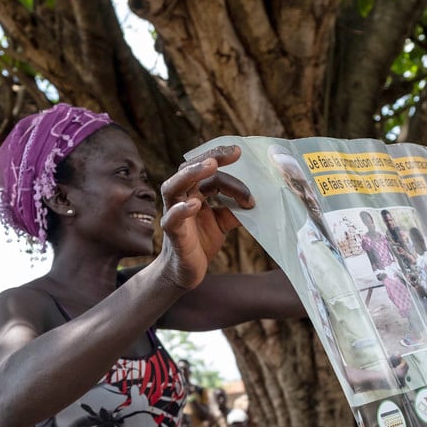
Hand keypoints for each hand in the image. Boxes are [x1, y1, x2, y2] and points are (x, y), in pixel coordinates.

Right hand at [158, 145, 254, 289]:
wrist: (186, 272)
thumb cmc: (201, 243)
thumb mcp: (222, 223)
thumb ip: (234, 209)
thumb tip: (255, 201)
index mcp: (193, 192)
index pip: (208, 171)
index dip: (227, 166)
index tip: (242, 156)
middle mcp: (180, 198)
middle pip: (187, 169)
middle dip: (210, 157)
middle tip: (233, 153)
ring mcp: (173, 214)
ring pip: (172, 187)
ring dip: (191, 174)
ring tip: (211, 165)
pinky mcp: (172, 234)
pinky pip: (172, 219)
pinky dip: (181, 210)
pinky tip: (195, 204)